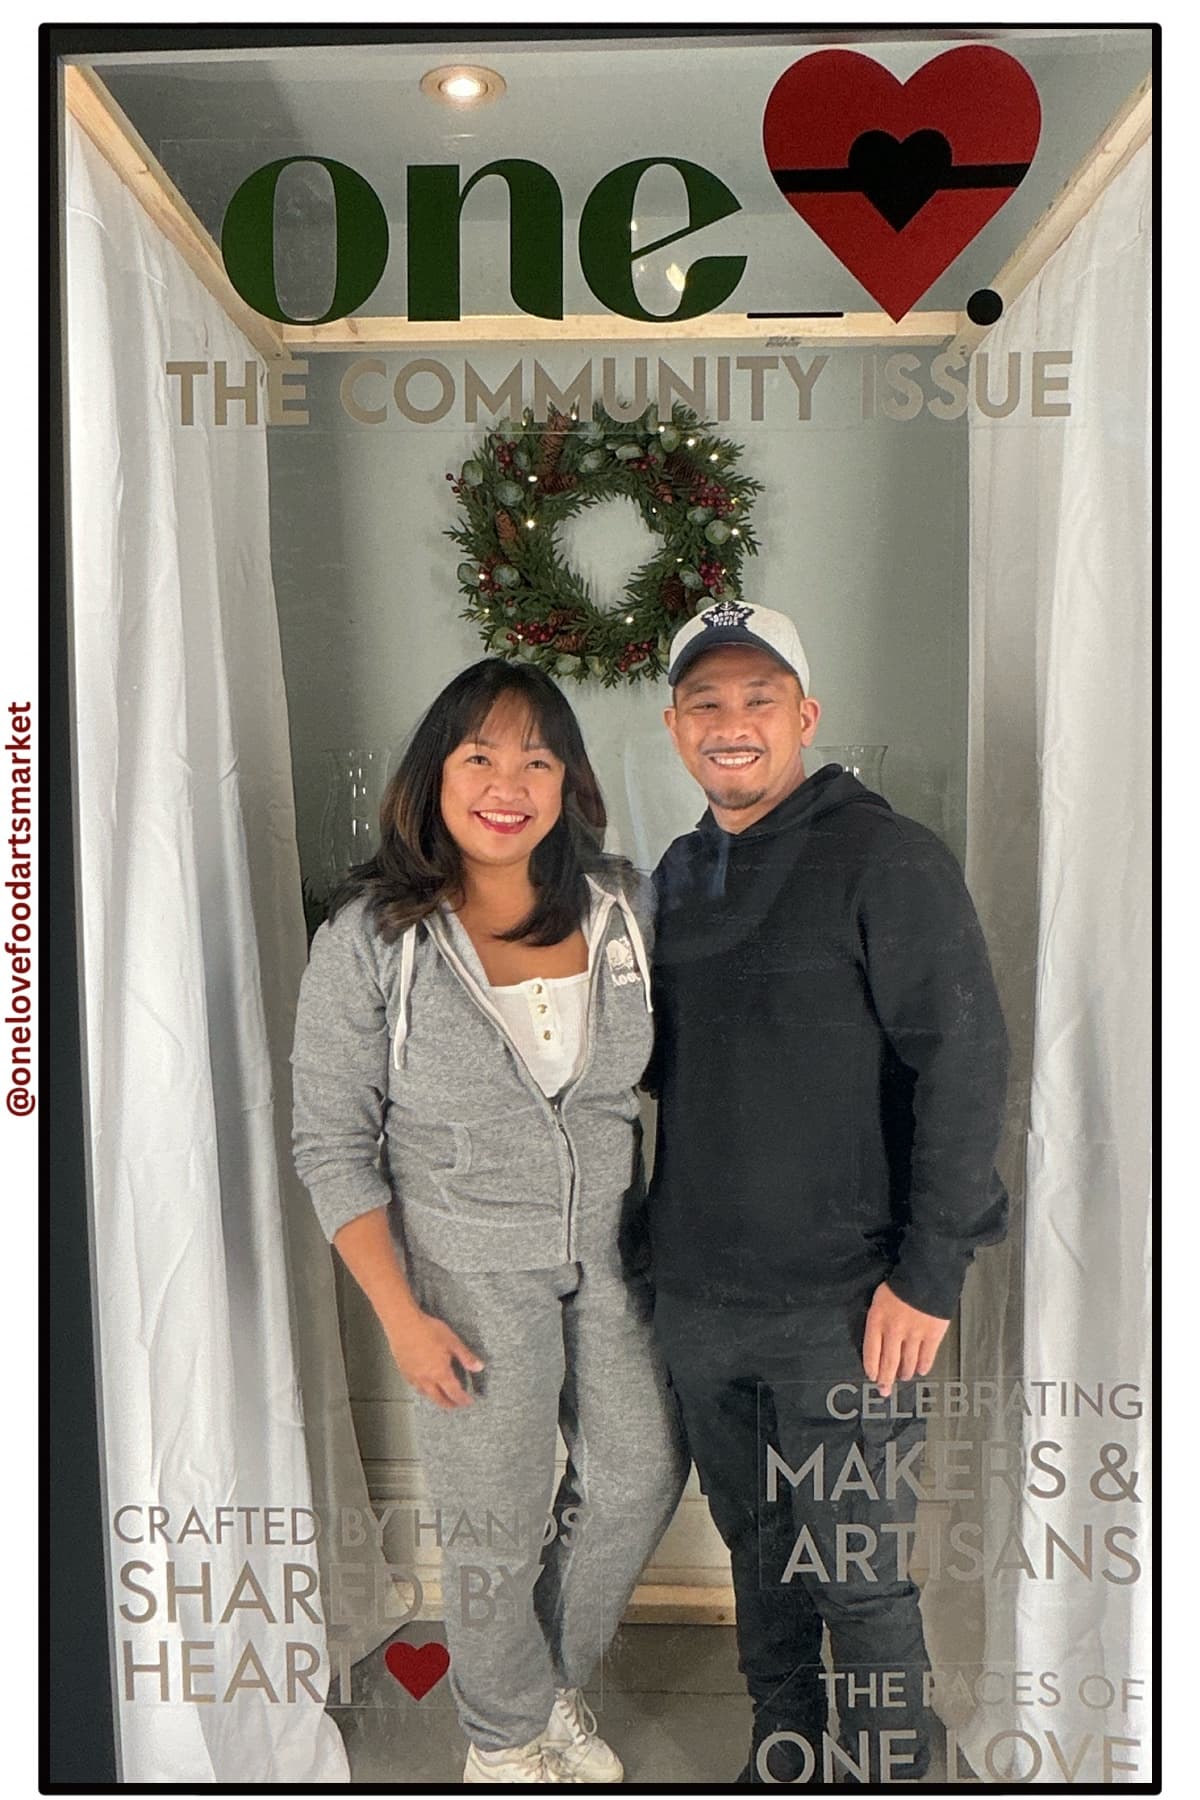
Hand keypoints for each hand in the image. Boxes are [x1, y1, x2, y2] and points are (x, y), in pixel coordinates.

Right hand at [386, 1309, 484, 1409]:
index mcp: (440, 1373)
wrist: (403, 1324)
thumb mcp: (452, 1341)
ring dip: (435, 1398)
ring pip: (425, 1394)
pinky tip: (424, 1385)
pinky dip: (423, 1390)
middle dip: (449, 1404)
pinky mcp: (404, 1371)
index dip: (463, 1399)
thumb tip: (479, 1368)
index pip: (454, 1392)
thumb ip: (466, 1356)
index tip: (468, 1402)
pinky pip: (415, 1387)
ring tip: (441, 1398)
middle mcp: (426, 1379)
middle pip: (439, 1399)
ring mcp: (413, 1377)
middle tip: (456, 1405)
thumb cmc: (428, 1330)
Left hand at [862, 1282, 949, 1397]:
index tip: (871, 1376)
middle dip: (886, 1379)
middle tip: (884, 1390)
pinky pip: (927, 1356)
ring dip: (904, 1372)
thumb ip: (878, 1320)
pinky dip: (923, 1366)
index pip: (871, 1351)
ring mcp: (914, 1335)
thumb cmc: (901, 1284)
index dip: (871, 1367)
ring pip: (907, 1362)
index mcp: (878, 1320)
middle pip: (889, 1362)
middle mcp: (894, 1331)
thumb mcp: (879, 1299)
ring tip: (903, 1377)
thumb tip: (879, 1339)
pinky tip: (920, 1370)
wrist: (926, 1274)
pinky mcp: (932, 1335)